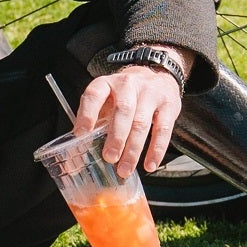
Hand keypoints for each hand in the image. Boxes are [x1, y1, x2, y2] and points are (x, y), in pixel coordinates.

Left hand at [72, 59, 183, 182]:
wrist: (158, 77)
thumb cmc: (126, 95)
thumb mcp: (108, 100)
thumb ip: (95, 121)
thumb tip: (78, 153)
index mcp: (107, 83)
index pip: (94, 95)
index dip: (87, 114)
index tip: (81, 134)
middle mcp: (128, 84)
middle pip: (122, 110)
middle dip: (116, 136)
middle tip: (109, 158)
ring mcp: (150, 93)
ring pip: (141, 122)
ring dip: (133, 149)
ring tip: (125, 169)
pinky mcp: (168, 105)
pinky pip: (163, 130)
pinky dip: (156, 150)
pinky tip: (149, 165)